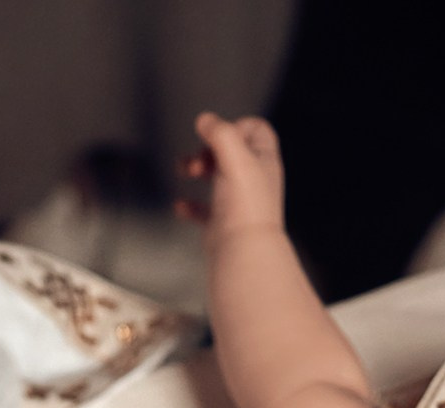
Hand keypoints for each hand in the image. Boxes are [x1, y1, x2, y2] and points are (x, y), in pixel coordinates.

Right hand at [184, 112, 285, 240]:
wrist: (242, 251)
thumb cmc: (245, 207)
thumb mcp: (235, 158)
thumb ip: (220, 133)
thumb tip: (206, 120)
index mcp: (264, 161)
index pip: (256, 130)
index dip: (236, 125)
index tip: (218, 134)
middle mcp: (254, 179)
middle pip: (232, 150)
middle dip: (210, 148)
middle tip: (199, 156)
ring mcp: (239, 201)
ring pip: (216, 176)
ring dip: (197, 168)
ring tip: (184, 169)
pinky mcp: (223, 222)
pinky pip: (204, 209)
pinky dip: (190, 204)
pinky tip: (180, 204)